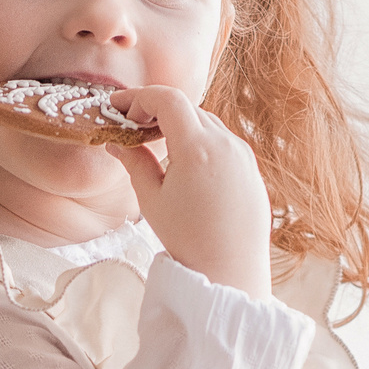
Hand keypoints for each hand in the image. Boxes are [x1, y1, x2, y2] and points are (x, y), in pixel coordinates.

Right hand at [107, 86, 273, 298]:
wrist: (231, 271)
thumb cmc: (188, 240)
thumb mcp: (152, 200)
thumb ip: (135, 162)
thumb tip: (117, 142)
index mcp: (197, 147)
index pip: (167, 99)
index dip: (138, 97)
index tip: (118, 107)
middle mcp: (225, 143)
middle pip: (187, 108)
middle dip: (156, 109)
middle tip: (131, 124)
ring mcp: (243, 155)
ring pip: (206, 122)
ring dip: (179, 124)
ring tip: (156, 142)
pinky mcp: (251, 169)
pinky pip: (223, 142)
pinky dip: (200, 140)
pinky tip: (184, 163)